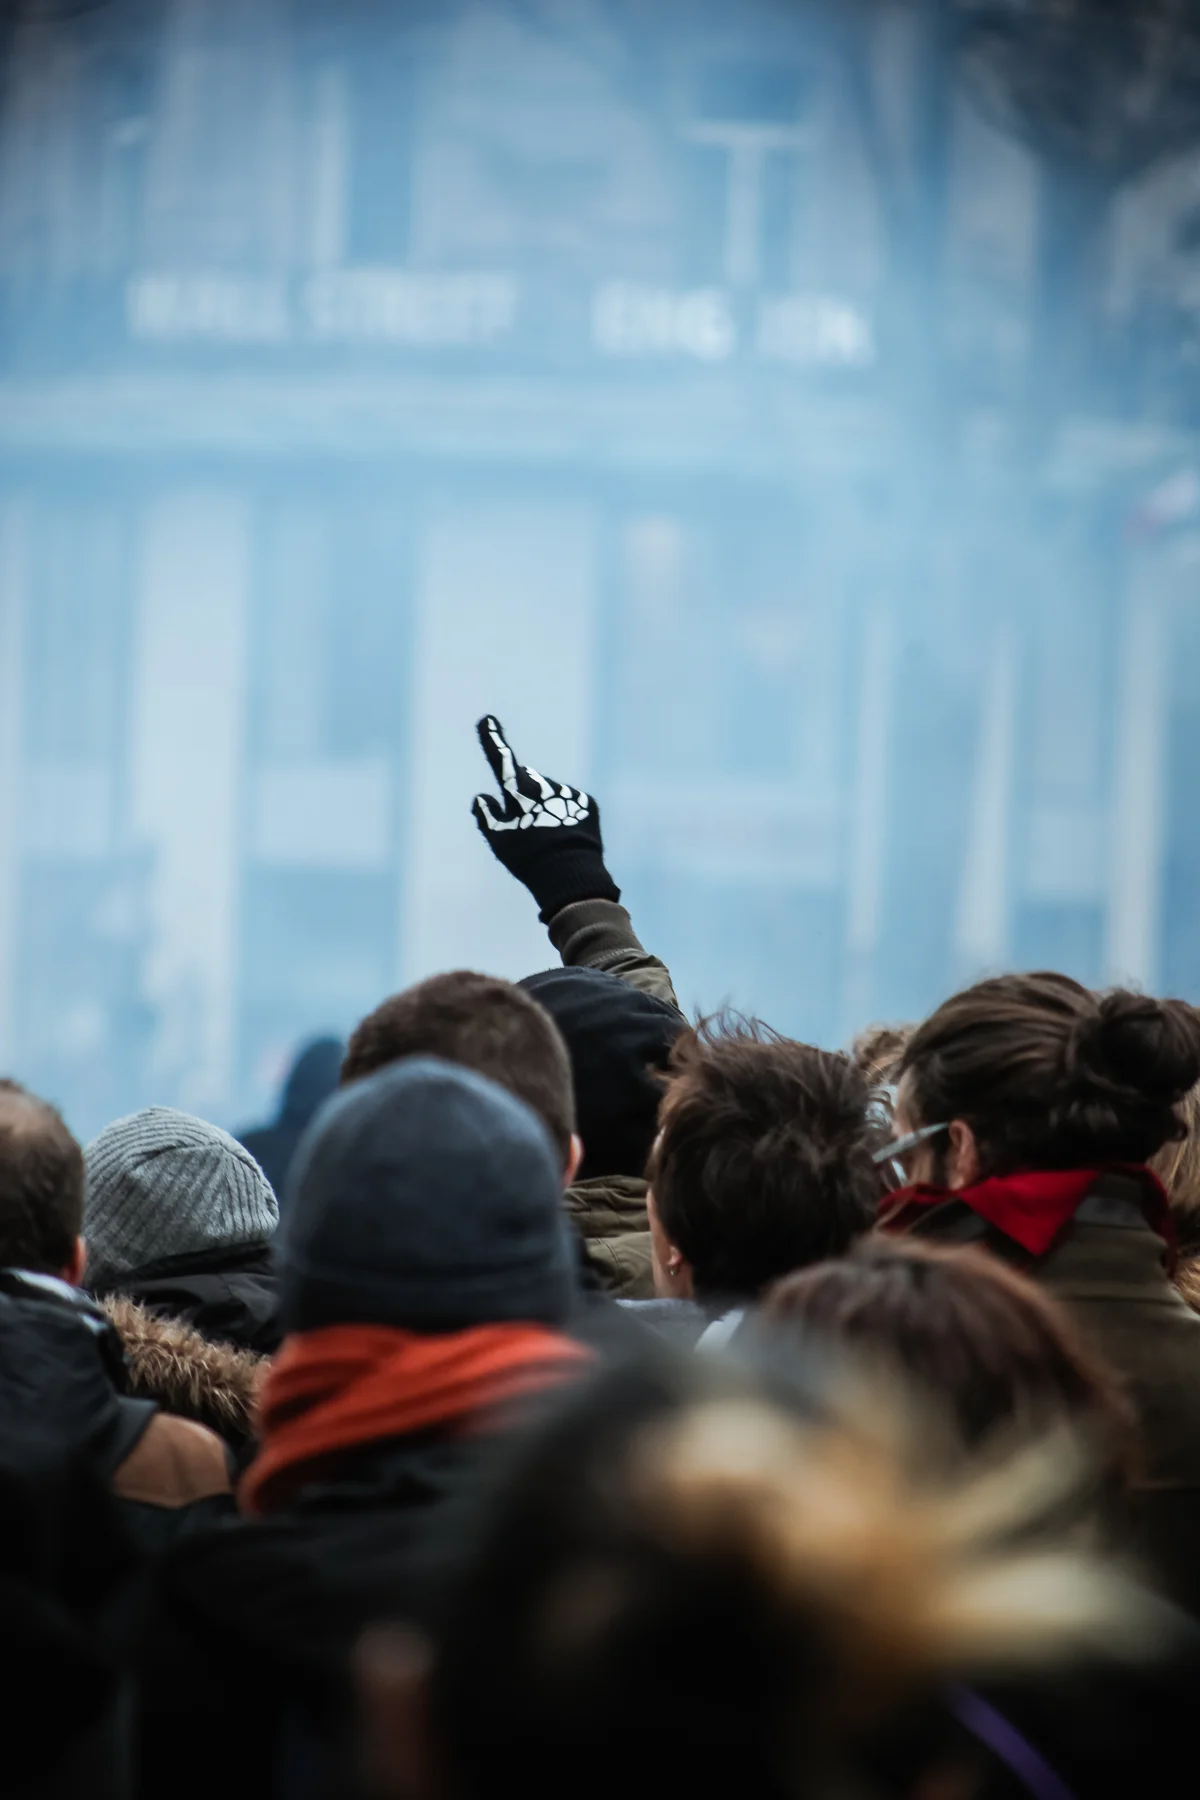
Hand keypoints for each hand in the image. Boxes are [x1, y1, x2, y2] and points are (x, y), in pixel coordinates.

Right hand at [471, 716, 618, 920]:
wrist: (571, 875)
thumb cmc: (528, 859)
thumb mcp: (499, 841)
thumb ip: (486, 815)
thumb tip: (482, 796)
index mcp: (519, 792)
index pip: (502, 760)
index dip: (493, 739)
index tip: (488, 720)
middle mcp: (544, 785)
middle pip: (527, 781)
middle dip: (523, 793)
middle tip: (524, 824)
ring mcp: (567, 792)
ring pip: (550, 792)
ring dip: (545, 805)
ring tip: (547, 836)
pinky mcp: (587, 802)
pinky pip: (570, 802)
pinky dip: (565, 813)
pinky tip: (565, 835)